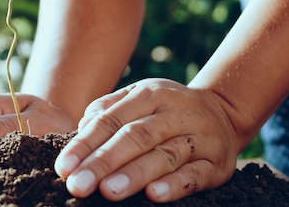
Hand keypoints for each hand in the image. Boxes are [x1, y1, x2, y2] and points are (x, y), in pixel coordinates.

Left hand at [54, 78, 240, 202]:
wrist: (224, 111)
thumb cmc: (166, 109)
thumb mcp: (138, 97)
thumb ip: (108, 109)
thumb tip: (82, 127)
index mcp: (149, 94)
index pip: (111, 120)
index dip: (85, 144)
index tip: (64, 167)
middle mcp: (174, 113)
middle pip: (135, 137)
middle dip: (103, 162)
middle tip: (78, 185)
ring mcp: (198, 138)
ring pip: (164, 156)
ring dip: (135, 174)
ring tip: (108, 191)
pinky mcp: (217, 163)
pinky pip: (195, 175)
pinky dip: (175, 185)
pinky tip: (154, 195)